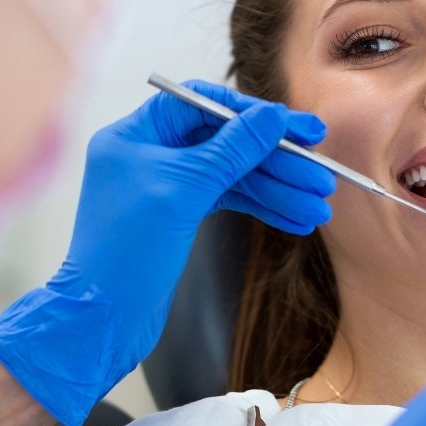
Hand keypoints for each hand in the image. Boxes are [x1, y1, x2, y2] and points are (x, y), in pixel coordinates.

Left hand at [0, 81, 334, 425]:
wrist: (104, 319)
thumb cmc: (127, 251)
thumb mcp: (184, 190)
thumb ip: (232, 150)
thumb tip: (272, 116)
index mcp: (137, 135)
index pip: (205, 105)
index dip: (255, 114)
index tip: (298, 127)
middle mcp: (151, 154)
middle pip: (226, 143)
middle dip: (276, 162)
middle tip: (321, 176)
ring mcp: (167, 186)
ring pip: (233, 176)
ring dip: (277, 190)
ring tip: (319, 207)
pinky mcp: (180, 216)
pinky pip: (228, 201)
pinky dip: (262, 209)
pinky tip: (296, 220)